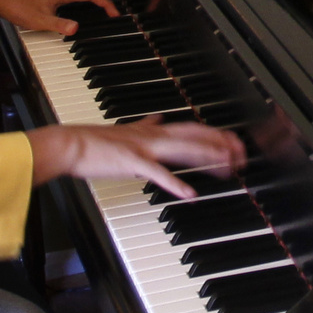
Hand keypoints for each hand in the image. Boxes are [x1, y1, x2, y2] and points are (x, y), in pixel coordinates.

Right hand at [27, 118, 245, 195]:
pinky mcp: (132, 162)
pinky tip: (190, 193)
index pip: (192, 128)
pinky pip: (158, 173)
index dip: (216, 134)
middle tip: (241, 156)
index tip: (234, 142)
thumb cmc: (95, 142)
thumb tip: (159, 118)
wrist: (71, 144)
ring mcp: (144, 148)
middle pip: (195, 136)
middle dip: (221, 145)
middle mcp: (153, 135)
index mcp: (153, 130)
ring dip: (208, 158)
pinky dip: (175, 183)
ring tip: (228, 168)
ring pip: (184, 150)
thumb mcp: (127, 130)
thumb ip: (146, 125)